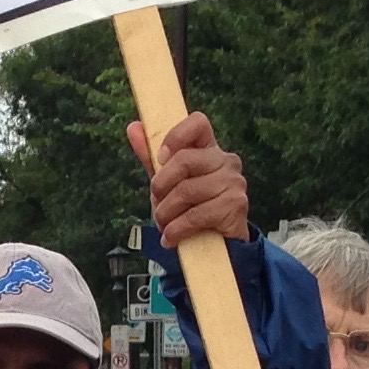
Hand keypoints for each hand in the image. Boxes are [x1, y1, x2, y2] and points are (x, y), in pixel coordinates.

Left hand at [124, 111, 248, 243]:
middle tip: (157, 203)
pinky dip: (176, 230)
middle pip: (184, 160)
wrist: (217, 245)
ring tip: (164, 226)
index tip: (161, 159)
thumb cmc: (190, 208)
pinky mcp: (235, 205)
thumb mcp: (167, 183)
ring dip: (166, 214)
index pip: (198, 123)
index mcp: (209, 149)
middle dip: (161, 186)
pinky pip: (196, 215)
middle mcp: (226, 161)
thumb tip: (133, 127)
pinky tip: (170, 238)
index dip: (175, 136)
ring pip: (186, 190)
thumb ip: (151, 157)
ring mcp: (233, 182)